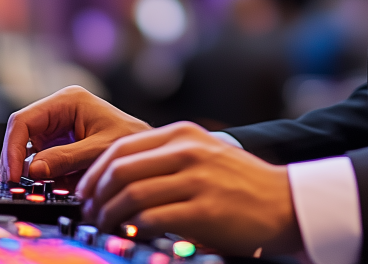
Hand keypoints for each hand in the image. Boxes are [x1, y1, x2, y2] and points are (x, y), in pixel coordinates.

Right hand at [0, 86, 151, 183]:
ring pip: (27, 148)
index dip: (13, 148)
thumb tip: (33, 169)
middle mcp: (59, 110)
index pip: (24, 120)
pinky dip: (41, 174)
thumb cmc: (132, 140)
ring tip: (34, 188)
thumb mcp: (99, 150)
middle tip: (16, 187)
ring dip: (28, 170)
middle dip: (16, 161)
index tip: (14, 175)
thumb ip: (67, 158)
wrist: (149, 151)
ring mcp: (58, 127)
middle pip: (21, 134)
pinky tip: (49, 185)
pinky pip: (40, 159)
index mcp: (68, 100)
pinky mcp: (61, 143)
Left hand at [76, 121, 301, 256]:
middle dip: (95, 196)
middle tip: (89, 213)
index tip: (84, 192)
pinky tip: (132, 234)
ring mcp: (197, 179)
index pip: (122, 147)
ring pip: (132, 194)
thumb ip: (166, 157)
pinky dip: (135, 228)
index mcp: (183, 134)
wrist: (284, 201)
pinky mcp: (204, 210)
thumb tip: (117, 175)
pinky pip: (153, 219)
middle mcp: (188, 151)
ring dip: (109, 215)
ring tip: (106, 227)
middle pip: (121, 169)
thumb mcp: (203, 154)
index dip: (94, 172)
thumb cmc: (239, 183)